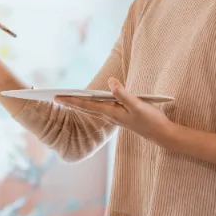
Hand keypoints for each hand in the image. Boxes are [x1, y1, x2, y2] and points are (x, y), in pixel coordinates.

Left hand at [56, 78, 173, 143]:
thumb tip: (110, 82)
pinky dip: (90, 105)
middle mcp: (109, 116)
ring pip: (91, 109)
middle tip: (55, 97)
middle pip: (85, 108)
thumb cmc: (149, 119)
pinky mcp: (119, 116)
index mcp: (111, 113)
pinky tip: (88, 102)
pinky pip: (100, 110)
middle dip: (70, 102)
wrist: (160, 133)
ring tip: (67, 98)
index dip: (71, 101)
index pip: (86, 105)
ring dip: (79, 104)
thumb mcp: (137, 104)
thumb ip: (123, 93)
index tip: (57, 97)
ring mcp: (114, 117)